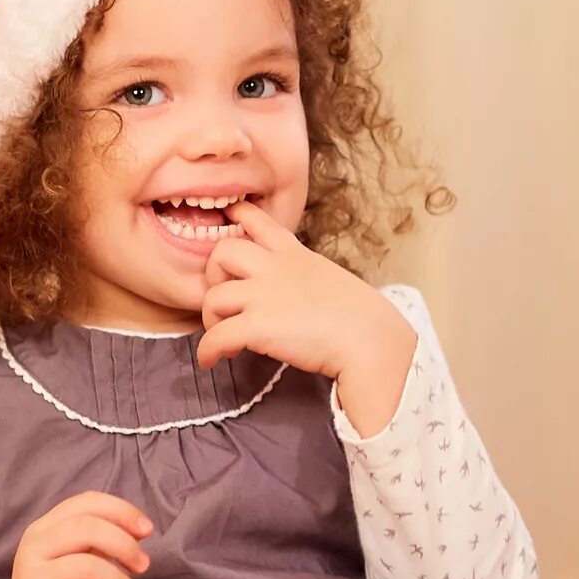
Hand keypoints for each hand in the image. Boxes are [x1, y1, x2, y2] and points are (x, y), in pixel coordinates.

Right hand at [0, 490, 153, 578]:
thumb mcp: (75, 562)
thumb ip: (99, 542)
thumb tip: (139, 530)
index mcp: (43, 530)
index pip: (85, 503)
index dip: (121, 511)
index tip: (147, 530)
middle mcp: (32, 550)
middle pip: (86, 529)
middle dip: (125, 546)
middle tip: (143, 566)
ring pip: (87, 568)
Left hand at [198, 203, 417, 435]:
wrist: (370, 339)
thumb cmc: (361, 317)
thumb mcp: (331, 278)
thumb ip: (304, 276)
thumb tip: (293, 296)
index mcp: (294, 254)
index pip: (257, 220)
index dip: (236, 218)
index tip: (227, 221)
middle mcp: (275, 268)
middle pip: (222, 252)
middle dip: (214, 275)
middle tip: (226, 299)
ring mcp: (264, 296)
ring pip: (213, 297)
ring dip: (211, 318)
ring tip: (222, 334)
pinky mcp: (258, 326)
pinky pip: (215, 337)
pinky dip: (207, 351)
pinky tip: (211, 361)